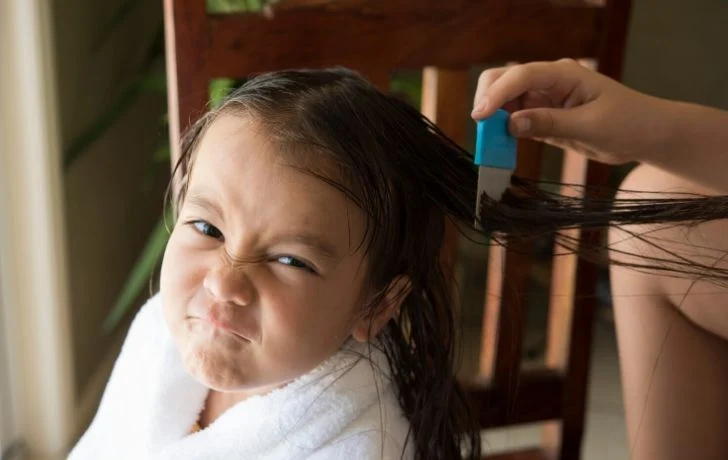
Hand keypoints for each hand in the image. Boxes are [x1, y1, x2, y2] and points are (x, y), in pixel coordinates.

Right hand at [471, 59, 672, 164]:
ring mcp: (544, 98)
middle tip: (481, 129)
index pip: (521, 76)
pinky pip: (515, 120)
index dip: (497, 94)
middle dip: (488, 100)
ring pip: (505, 101)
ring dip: (493, 119)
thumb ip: (549, 123)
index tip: (481, 116)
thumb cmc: (628, 123)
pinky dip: (503, 131)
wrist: (646, 134)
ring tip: (489, 143)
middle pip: (504, 79)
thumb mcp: (589, 126)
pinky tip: (501, 145)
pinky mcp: (543, 116)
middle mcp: (549, 81)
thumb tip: (511, 123)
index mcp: (564, 74)